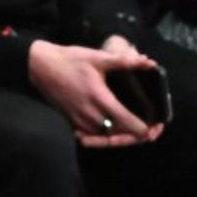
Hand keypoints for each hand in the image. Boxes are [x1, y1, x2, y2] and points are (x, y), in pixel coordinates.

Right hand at [28, 40, 162, 147]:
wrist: (39, 67)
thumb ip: (124, 61)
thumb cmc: (69, 60)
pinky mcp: (72, 125)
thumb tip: (148, 62)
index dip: (146, 129)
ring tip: (137, 132)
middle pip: (121, 136)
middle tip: (152, 131)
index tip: (157, 126)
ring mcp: (80, 123)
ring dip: (122, 138)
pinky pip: (93, 139)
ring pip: (107, 138)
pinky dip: (105, 139)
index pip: (129, 124)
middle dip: (138, 135)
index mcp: (100, 100)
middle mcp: (91, 116)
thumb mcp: (97, 57)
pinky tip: (113, 134)